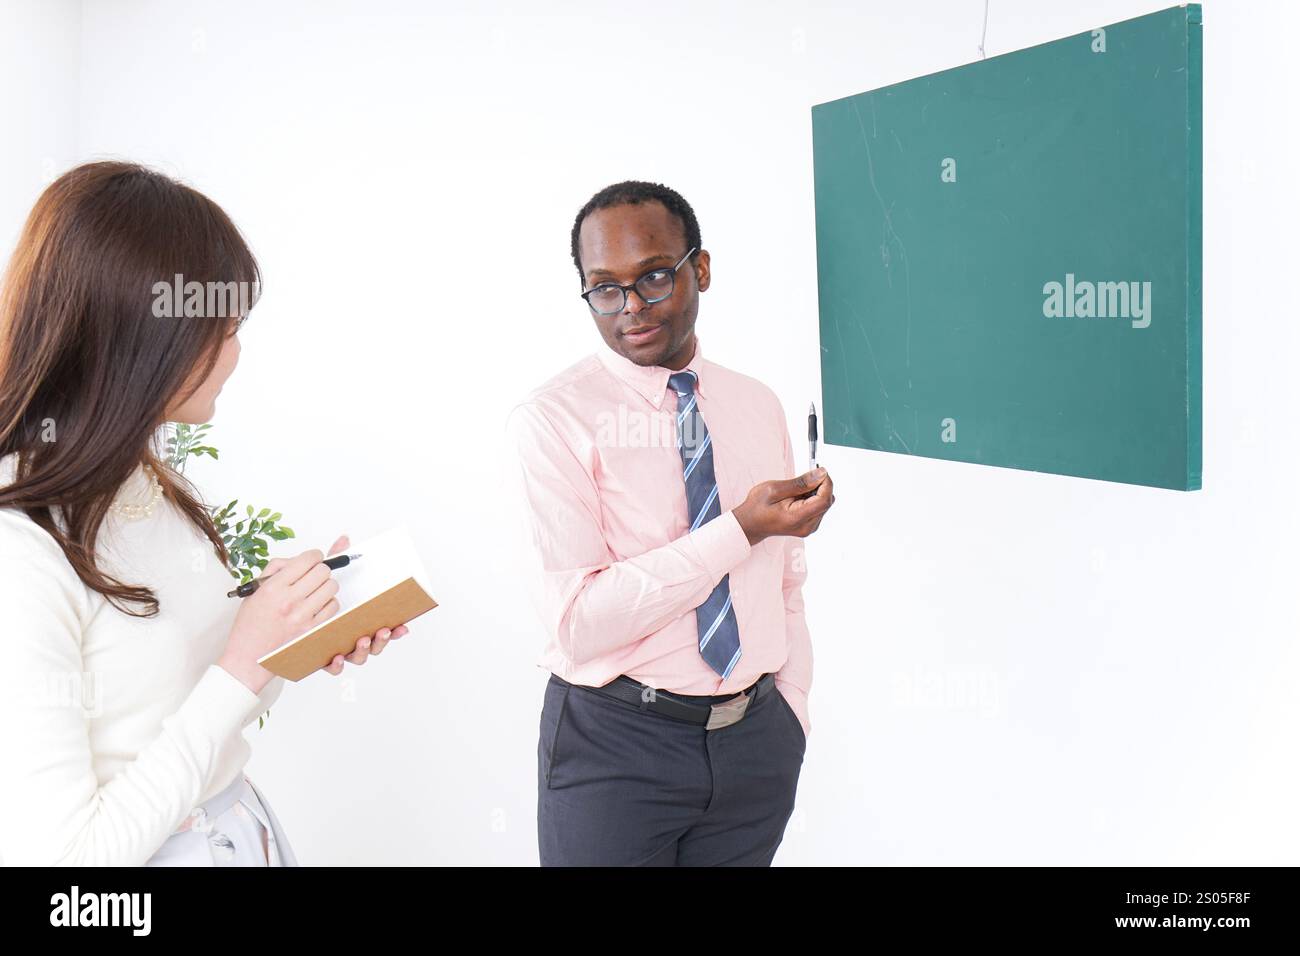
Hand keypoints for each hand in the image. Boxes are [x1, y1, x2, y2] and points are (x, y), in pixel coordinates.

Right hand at [218, 533, 348, 693]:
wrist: (249, 656)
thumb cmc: (251, 624)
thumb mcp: (255, 590)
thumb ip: (276, 569)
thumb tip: (298, 559)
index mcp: (273, 588)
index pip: (306, 560)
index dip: (314, 555)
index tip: (313, 558)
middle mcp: (289, 600)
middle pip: (323, 571)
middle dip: (320, 569)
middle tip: (314, 575)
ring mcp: (302, 616)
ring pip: (331, 587)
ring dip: (326, 585)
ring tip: (316, 590)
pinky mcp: (312, 629)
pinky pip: (333, 606)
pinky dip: (329, 602)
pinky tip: (318, 605)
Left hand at [317, 535, 408, 675]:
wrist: (274, 627)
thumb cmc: (303, 601)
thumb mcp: (319, 579)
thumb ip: (335, 562)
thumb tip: (344, 539)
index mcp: (357, 620)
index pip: (382, 625)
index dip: (393, 626)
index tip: (400, 621)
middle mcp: (351, 637)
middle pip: (374, 643)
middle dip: (382, 638)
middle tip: (382, 629)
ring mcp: (338, 649)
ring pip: (357, 657)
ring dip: (363, 650)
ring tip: (361, 640)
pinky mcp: (320, 659)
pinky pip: (332, 667)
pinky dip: (336, 665)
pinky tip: (337, 657)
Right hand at [731, 467, 834, 545]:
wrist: (750, 523)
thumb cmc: (757, 507)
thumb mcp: (774, 489)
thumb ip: (800, 483)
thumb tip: (821, 474)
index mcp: (797, 518)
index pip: (824, 500)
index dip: (826, 483)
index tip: (819, 471)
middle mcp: (807, 527)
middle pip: (827, 502)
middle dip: (820, 486)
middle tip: (804, 479)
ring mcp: (809, 528)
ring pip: (824, 504)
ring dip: (816, 492)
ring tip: (796, 491)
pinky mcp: (809, 526)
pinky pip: (819, 508)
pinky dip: (812, 499)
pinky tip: (798, 497)